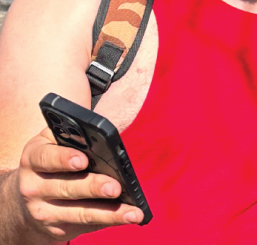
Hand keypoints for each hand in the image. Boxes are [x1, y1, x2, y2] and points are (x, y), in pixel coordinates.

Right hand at [16, 127, 143, 240]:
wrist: (28, 196)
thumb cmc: (55, 159)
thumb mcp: (58, 140)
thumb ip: (80, 131)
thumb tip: (111, 123)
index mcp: (34, 157)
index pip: (46, 157)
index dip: (64, 159)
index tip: (83, 160)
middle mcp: (33, 186)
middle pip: (66, 188)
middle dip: (93, 187)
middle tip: (114, 187)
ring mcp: (43, 211)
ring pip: (79, 212)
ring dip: (108, 213)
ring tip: (132, 212)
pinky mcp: (57, 228)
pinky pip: (86, 225)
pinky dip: (109, 221)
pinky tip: (127, 217)